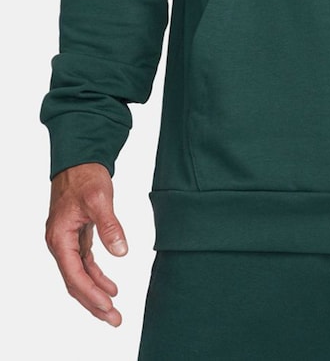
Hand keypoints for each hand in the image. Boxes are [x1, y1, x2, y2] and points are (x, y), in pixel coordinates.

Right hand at [45, 162, 127, 325]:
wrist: (79, 159)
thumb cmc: (86, 176)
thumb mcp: (100, 199)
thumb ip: (110, 226)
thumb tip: (121, 252)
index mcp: (59, 238)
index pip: (74, 275)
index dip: (91, 293)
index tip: (109, 306)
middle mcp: (59, 243)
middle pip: (75, 282)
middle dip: (94, 302)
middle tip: (115, 319)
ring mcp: (66, 241)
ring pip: (79, 275)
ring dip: (96, 292)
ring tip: (114, 309)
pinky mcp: (76, 236)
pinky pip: (84, 263)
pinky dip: (96, 276)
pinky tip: (111, 286)